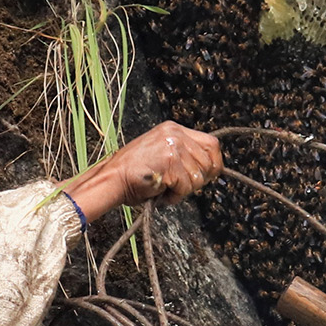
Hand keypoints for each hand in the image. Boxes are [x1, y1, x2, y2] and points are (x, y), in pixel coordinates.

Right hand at [68, 121, 222, 218]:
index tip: (207, 176)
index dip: (213, 163)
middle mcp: (175, 134)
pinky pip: (185, 187)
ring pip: (198, 177)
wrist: (112, 179)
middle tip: (179, 186)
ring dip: (184, 190)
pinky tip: (160, 192)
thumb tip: (210, 168)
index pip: (212, 144)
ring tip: (165, 188)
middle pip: (209, 162)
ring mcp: (173, 146)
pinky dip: (174, 196)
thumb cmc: (134, 174)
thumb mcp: (162, 153)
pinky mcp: (170, 162)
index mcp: (174, 129)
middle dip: (198, 180)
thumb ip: (184, 155)